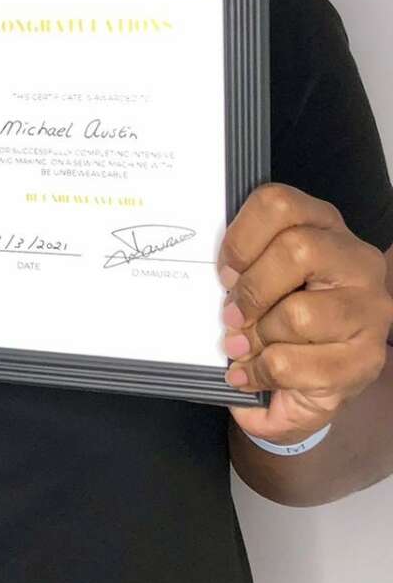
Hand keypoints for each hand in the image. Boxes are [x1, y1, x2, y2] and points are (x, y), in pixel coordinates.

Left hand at [218, 184, 392, 444]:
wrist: (319, 377)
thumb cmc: (283, 317)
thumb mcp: (265, 278)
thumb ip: (244, 267)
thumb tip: (213, 283)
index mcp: (322, 226)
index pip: (279, 204)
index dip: (241, 238)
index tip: (224, 273)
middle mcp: (355, 261)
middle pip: (297, 250)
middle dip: (251, 290)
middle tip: (229, 316)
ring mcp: (368, 309)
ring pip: (300, 312)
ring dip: (259, 337)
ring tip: (241, 348)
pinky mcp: (367, 357)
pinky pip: (304, 363)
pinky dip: (266, 372)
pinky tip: (250, 374)